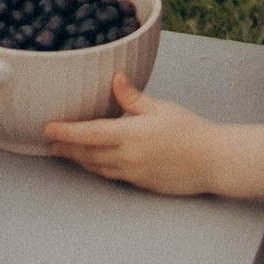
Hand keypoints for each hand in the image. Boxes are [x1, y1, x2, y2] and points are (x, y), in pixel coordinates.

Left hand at [42, 75, 221, 195]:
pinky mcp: (142, 184)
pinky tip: (94, 163)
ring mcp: (135, 174)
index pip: (90, 134)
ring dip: (80, 161)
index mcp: (132, 134)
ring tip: (66, 153)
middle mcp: (129, 157)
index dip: (67, 132)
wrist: (214, 161)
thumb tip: (115, 79)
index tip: (48, 129)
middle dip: (67, 149)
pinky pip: (113, 176)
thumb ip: (133, 98)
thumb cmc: (191, 131)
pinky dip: (99, 169)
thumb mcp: (162, 108)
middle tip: (50, 143)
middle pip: (89, 154)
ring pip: (99, 168)